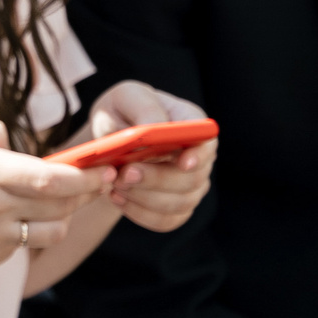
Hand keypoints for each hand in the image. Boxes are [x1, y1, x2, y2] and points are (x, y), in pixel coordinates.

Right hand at [0, 113, 110, 270]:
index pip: (53, 178)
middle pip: (62, 205)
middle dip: (86, 192)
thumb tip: (19, 146)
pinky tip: (16, 215)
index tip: (103, 167)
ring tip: (56, 199)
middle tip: (97, 180)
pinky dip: (29, 229)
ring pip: (52, 230)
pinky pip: (25, 244)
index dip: (86, 175)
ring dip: (62, 214)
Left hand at [81, 81, 216, 234]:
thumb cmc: (122, 111)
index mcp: (192, 124)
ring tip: (114, 184)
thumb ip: (143, 107)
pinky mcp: (175, 207)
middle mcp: (198, 157)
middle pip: (193, 178)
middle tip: (124, 174)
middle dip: (157, 179)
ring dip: (144, 198)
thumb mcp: (126, 96)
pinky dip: (139, 213)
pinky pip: (166, 221)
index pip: (207, 141)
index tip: (182, 162)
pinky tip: (117, 198)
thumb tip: (154, 127)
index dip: (199, 155)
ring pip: (180, 203)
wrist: (109, 138)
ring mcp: (190, 185)